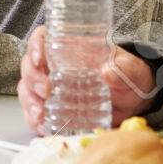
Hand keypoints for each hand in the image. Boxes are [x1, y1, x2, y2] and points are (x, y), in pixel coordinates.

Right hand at [17, 25, 155, 134]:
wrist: (135, 101)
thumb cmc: (130, 77)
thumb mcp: (132, 70)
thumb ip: (124, 69)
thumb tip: (107, 72)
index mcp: (70, 48)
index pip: (43, 38)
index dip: (35, 46)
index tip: (39, 59)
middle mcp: (55, 66)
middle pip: (29, 66)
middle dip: (32, 79)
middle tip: (46, 92)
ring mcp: (52, 88)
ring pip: (27, 89)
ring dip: (30, 101)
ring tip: (41, 114)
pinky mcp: (54, 108)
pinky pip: (34, 112)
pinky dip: (34, 119)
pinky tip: (41, 125)